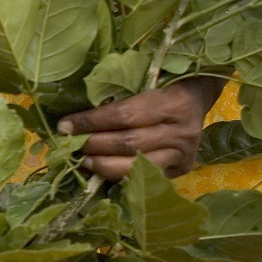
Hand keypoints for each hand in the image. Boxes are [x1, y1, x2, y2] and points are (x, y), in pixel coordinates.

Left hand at [58, 78, 221, 179]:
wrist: (196, 99)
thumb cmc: (163, 86)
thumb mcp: (144, 84)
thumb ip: (116, 100)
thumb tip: (73, 119)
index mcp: (173, 103)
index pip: (123, 115)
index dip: (91, 122)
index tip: (64, 125)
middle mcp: (182, 131)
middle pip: (128, 143)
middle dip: (93, 145)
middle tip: (69, 144)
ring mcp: (184, 154)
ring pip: (135, 165)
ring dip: (102, 164)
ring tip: (82, 160)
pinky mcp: (181, 170)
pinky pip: (143, 176)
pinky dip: (118, 175)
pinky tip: (100, 171)